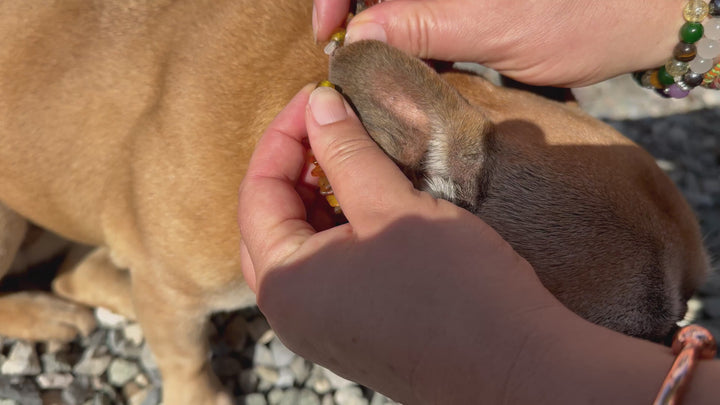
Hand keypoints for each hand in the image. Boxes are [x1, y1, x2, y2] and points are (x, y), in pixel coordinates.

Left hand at [238, 84, 569, 401]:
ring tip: (356, 151)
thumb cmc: (453, 290)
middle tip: (333, 123)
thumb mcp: (392, 206)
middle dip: (297, 164)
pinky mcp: (356, 328)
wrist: (518, 368)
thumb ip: (346, 152)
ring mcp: (323, 325)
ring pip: (303, 243)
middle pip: (271, 219)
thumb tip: (319, 105)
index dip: (284, 136)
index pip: (257, 192)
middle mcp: (292, 311)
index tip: (318, 95)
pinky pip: (331, 266)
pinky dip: (343, 225)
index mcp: (284, 283)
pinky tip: (373, 197)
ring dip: (322, 193)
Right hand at [312, 0, 683, 86]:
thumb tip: (358, 35)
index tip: (328, 36)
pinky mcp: (464, 7)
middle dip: (353, 20)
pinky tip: (406, 70)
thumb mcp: (496, 25)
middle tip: (348, 65)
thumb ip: (423, 24)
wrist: (633, 20)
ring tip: (372, 73)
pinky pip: (419, 21)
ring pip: (394, 5)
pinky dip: (406, 44)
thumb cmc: (580, 16)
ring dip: (377, 36)